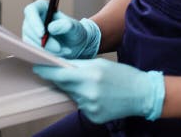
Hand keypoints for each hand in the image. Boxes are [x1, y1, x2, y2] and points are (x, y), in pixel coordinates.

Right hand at [22, 0, 100, 58]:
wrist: (76, 46)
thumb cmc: (75, 32)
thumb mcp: (75, 28)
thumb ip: (66, 25)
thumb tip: (50, 28)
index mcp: (42, 8)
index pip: (31, 11)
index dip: (34, 22)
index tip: (42, 34)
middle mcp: (32, 19)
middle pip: (29, 29)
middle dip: (43, 41)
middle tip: (58, 48)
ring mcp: (30, 32)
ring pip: (30, 42)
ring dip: (46, 50)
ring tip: (64, 51)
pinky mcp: (31, 45)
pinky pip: (33, 52)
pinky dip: (45, 55)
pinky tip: (59, 55)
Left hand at [34, 59, 165, 122]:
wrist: (143, 94)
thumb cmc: (124, 76)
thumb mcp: (101, 64)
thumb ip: (79, 65)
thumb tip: (60, 64)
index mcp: (89, 75)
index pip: (60, 74)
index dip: (46, 71)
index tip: (37, 67)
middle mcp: (88, 93)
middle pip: (64, 85)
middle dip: (63, 78)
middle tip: (68, 72)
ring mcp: (91, 107)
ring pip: (73, 95)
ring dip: (76, 89)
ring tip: (94, 85)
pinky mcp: (94, 116)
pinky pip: (81, 105)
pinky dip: (85, 99)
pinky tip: (98, 95)